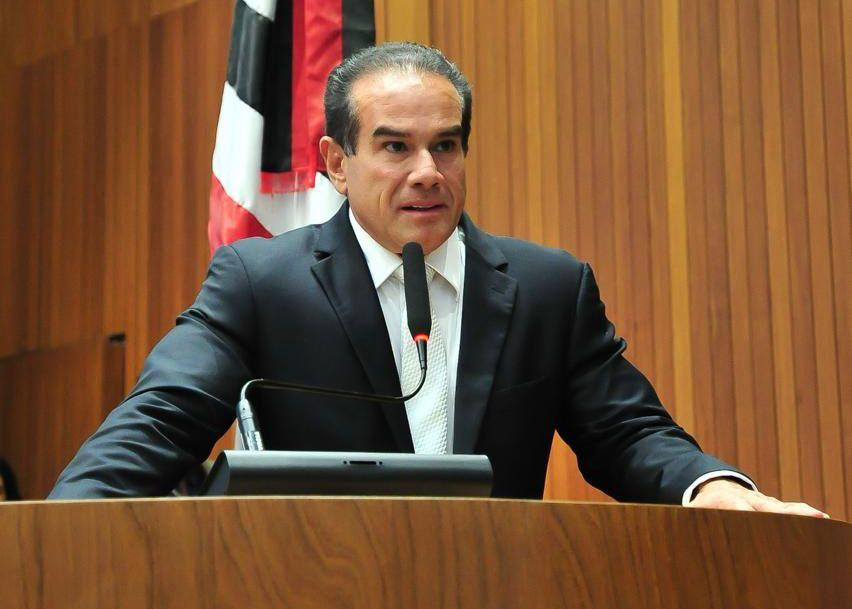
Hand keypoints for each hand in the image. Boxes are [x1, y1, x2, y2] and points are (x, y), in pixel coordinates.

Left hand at [687, 479, 828, 517]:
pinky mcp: (773, 506)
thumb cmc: (704, 502)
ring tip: (818, 518)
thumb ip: (690, 517)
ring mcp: (763, 501)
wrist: (715, 483)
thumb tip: (678, 525)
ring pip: (783, 507)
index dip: (745, 514)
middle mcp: (749, 498)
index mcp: (727, 499)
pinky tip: (821, 520)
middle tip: (796, 518)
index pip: (737, 507)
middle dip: (781, 513)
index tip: (754, 520)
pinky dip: (805, 514)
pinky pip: (790, 509)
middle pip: (766, 506)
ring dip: (800, 513)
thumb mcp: (694, 508)